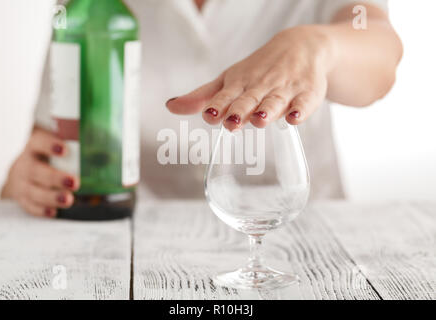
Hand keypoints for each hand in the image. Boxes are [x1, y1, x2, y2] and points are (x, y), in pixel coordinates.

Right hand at [1, 127, 79, 217]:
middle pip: (36, 170)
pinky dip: (41, 210)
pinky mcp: (22, 198)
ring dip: (51, 197)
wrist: (23, 170)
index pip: (39, 142)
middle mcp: (25, 164)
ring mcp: (22, 182)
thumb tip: (114, 166)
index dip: (50, 145)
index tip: (65, 150)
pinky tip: (53, 212)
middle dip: (55, 177)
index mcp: (35, 146)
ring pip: (32, 190)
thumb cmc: (49, 157)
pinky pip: (29, 206)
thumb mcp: (59, 146)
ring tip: (68, 199)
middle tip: (75, 182)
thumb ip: (82, 149)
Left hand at [166, 25, 334, 130]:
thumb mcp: (229, 80)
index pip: (226, 96)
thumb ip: (202, 97)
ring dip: (268, 110)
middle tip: (232, 121)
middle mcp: (260, 86)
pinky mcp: (307, 92)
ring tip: (260, 119)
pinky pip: (305, 103)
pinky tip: (295, 118)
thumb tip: (170, 106)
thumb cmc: (258, 70)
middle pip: (249, 100)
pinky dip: (300, 110)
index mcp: (239, 84)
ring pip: (275, 101)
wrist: (300, 45)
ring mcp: (284, 89)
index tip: (209, 115)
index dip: (217, 106)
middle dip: (240, 110)